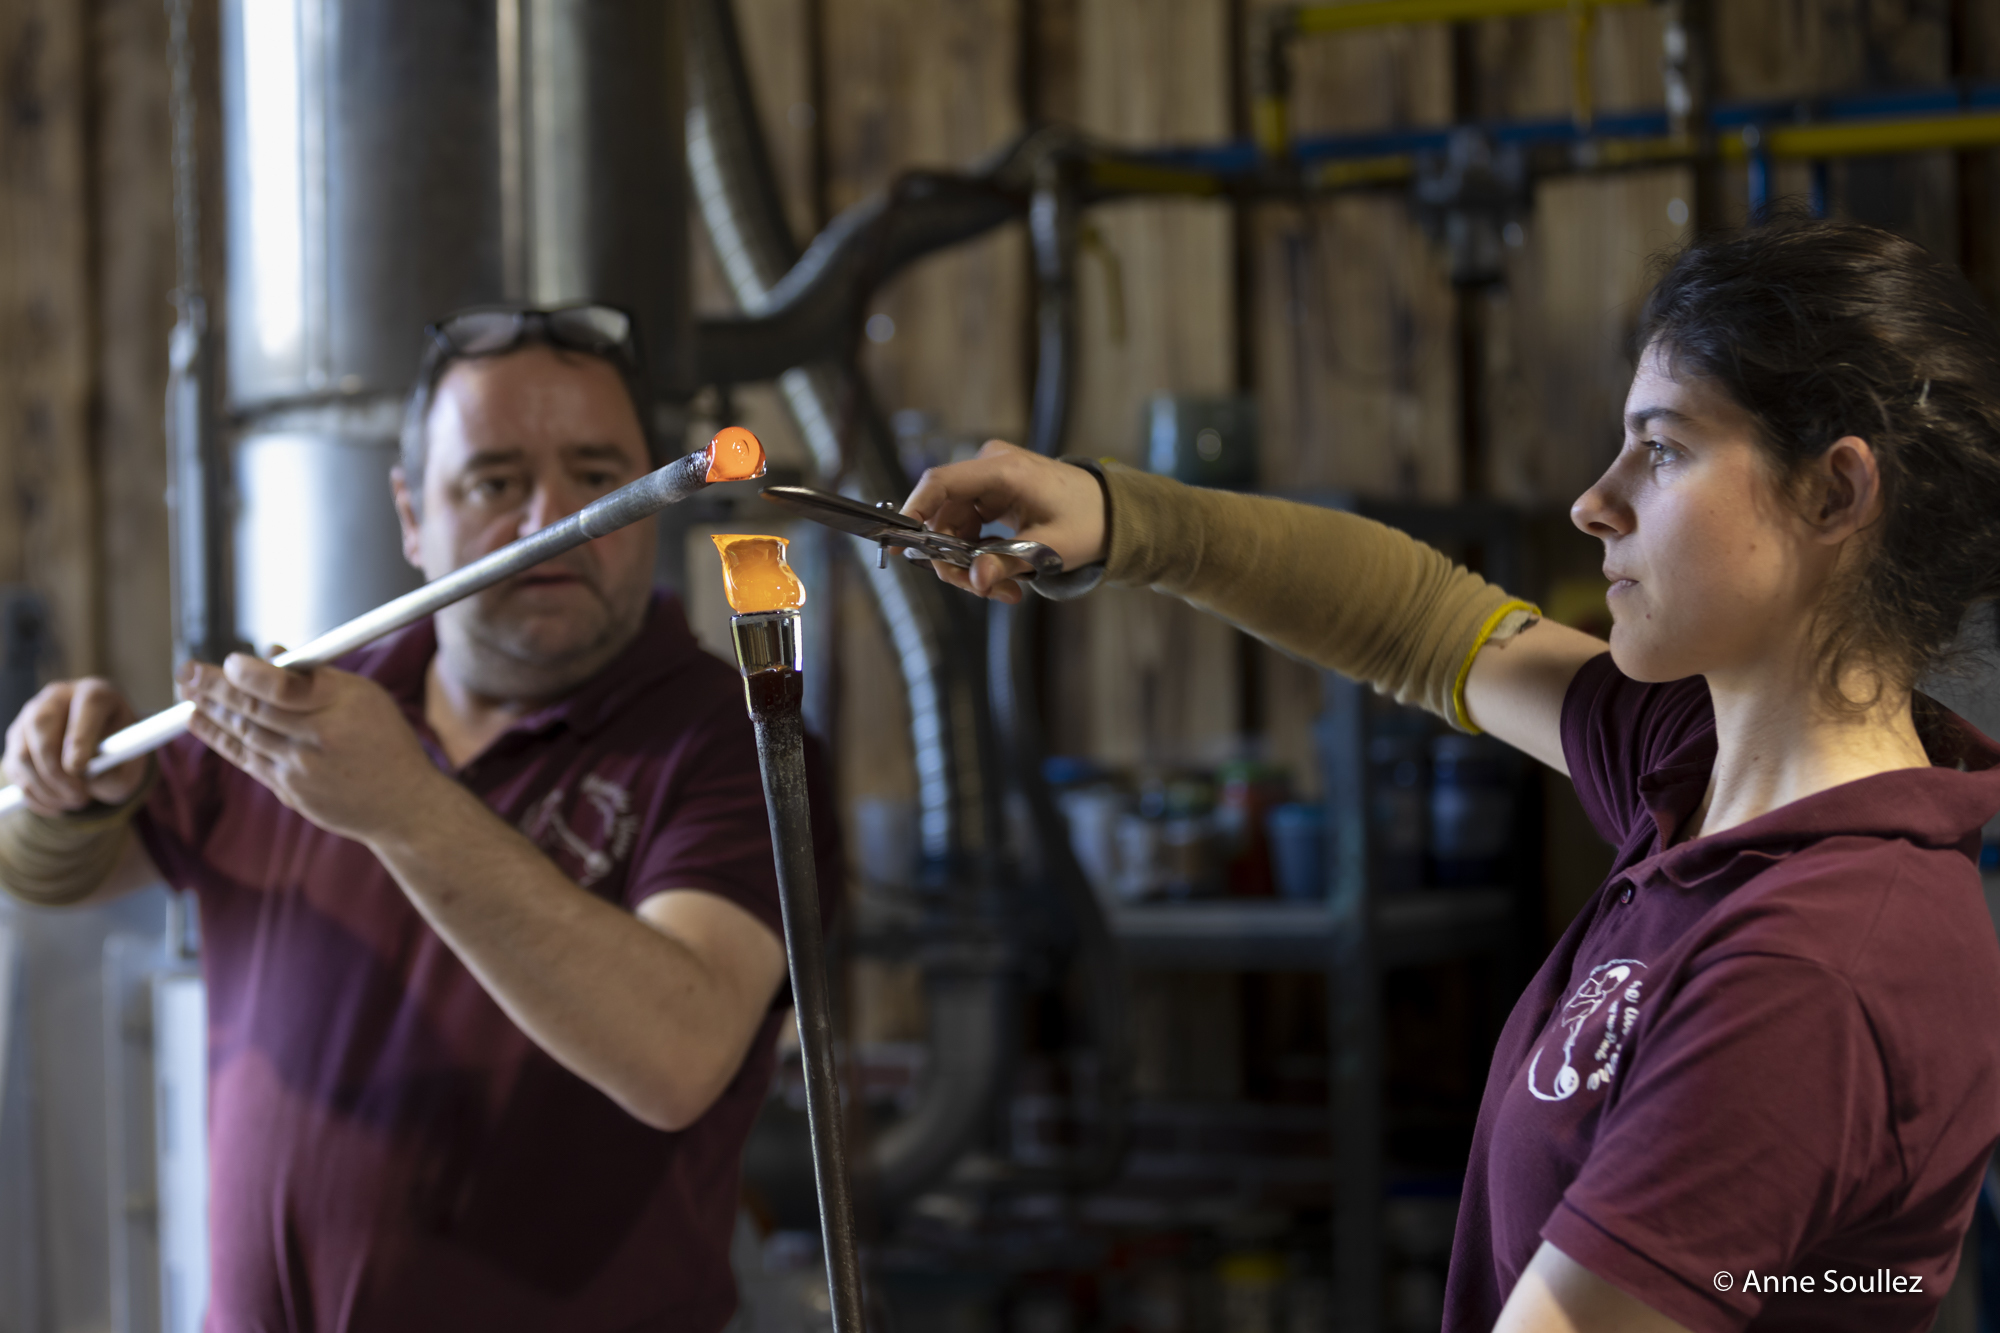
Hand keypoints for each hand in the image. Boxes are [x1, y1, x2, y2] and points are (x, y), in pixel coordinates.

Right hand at [2, 679, 146, 814]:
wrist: (103, 752)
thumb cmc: (119, 755)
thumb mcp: (129, 765)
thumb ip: (115, 772)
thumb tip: (90, 780)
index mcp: (96, 693)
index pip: (86, 704)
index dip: (80, 736)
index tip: (79, 768)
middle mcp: (59, 696)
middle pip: (42, 724)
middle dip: (56, 769)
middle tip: (79, 798)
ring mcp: (30, 715)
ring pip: (23, 753)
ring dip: (46, 788)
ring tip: (74, 803)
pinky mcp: (15, 738)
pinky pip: (15, 769)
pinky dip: (35, 795)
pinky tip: (59, 803)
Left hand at [178, 654, 444, 843]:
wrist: (402, 805)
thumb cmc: (386, 742)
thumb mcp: (366, 697)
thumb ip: (317, 675)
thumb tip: (272, 651)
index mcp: (342, 707)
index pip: (284, 687)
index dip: (250, 674)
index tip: (229, 661)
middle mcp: (320, 739)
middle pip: (255, 708)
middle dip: (213, 687)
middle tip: (185, 670)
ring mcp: (302, 769)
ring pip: (244, 734)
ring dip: (209, 710)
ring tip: (186, 691)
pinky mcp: (290, 791)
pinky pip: (246, 759)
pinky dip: (219, 739)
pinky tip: (199, 721)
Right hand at [901, 440, 1107, 603]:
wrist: (1114, 513)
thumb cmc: (1090, 521)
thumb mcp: (1050, 548)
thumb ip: (1008, 563)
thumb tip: (975, 579)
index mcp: (1004, 470)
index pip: (941, 483)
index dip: (913, 511)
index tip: (898, 544)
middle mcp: (991, 469)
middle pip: (944, 515)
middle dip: (954, 559)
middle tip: (978, 590)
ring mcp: (990, 482)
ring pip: (954, 529)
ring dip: (970, 565)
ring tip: (1004, 591)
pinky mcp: (993, 497)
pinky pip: (970, 530)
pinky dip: (981, 558)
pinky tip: (1006, 580)